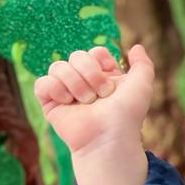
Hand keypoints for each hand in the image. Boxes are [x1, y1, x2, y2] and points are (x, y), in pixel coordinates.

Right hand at [34, 44, 154, 155]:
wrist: (109, 137)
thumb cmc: (127, 115)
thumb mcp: (142, 85)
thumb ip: (143, 64)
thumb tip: (136, 48)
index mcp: (103, 77)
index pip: (94, 52)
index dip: (99, 58)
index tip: (109, 73)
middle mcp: (83, 82)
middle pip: (76, 56)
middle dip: (91, 72)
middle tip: (102, 94)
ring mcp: (65, 92)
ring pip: (58, 66)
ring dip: (75, 82)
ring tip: (87, 102)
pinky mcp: (50, 103)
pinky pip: (42, 83)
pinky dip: (55, 89)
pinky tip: (67, 101)